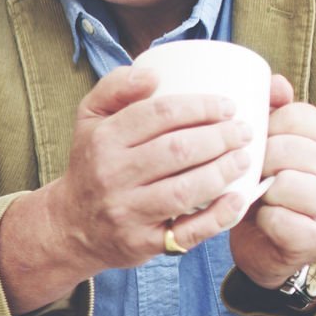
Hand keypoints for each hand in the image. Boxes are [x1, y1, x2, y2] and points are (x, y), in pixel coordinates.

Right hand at [0, 65, 254, 311]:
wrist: (71, 225)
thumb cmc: (93, 164)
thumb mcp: (90, 119)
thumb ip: (115, 86)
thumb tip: (153, 73)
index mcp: (102, 140)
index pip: (159, 114)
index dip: (201, 106)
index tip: (227, 106)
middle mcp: (111, 176)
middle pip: (178, 150)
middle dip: (221, 137)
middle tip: (243, 132)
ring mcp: (126, 212)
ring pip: (186, 190)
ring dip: (224, 172)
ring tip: (243, 159)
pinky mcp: (142, 243)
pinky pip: (188, 232)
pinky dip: (220, 216)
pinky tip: (238, 199)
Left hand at [230, 73, 315, 287]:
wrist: (270, 246)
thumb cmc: (265, 189)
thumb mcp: (269, 146)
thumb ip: (272, 112)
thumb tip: (274, 81)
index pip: (295, 116)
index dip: (263, 127)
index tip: (252, 144)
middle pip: (288, 148)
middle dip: (257, 161)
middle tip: (247, 175)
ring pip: (287, 182)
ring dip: (260, 191)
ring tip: (257, 196)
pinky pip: (281, 219)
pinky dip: (263, 220)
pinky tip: (263, 221)